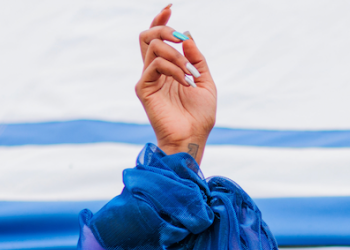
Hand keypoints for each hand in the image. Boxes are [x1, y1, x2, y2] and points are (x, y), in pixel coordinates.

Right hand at [137, 6, 215, 162]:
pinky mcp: (144, 88)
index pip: (157, 39)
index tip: (169, 8)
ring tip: (191, 73)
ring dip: (177, 55)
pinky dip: (175, 69)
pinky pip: (156, 65)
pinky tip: (186, 82)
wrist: (193, 137)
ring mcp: (148, 79)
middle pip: (148, 36)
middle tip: (182, 38)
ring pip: (153, 47)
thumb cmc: (200, 116)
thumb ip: (197, 59)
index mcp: (168, 69)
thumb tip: (188, 36)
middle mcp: (155, 71)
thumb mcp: (205, 82)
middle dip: (165, 29)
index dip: (161, 21)